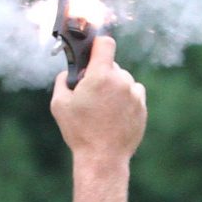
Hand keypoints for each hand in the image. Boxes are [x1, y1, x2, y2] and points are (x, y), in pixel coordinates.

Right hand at [51, 34, 146, 162]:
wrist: (103, 157)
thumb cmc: (79, 131)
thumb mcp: (59, 103)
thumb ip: (63, 80)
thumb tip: (70, 71)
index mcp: (101, 75)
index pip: (105, 43)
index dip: (97, 44)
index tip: (92, 51)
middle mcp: (121, 81)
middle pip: (112, 65)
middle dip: (101, 73)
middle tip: (90, 91)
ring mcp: (134, 94)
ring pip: (123, 80)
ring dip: (114, 87)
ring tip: (102, 108)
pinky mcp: (142, 108)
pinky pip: (133, 93)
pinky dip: (125, 99)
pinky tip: (113, 114)